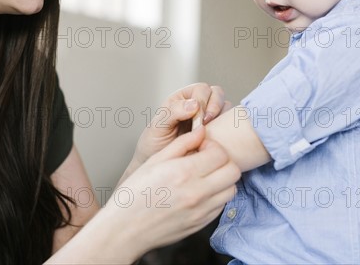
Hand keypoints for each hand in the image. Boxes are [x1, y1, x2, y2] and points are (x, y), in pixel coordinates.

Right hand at [46, 127, 239, 263]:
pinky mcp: (202, 223)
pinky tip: (200, 191)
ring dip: (222, 179)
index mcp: (184, 172)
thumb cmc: (135, 194)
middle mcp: (197, 192)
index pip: (220, 154)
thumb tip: (201, 131)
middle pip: (233, 171)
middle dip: (223, 161)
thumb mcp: (154, 160)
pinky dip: (216, 195)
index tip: (202, 148)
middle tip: (207, 161)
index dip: (213, 146)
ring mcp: (202, 211)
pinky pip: (222, 205)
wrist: (126, 228)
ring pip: (231, 189)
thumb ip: (181, 143)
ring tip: (204, 176)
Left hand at [132, 83, 231, 167]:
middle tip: (206, 124)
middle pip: (217, 93)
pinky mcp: (218, 130)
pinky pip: (230, 123)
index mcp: (183, 98)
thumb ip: (173, 112)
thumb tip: (194, 104)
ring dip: (222, 116)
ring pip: (226, 106)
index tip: (198, 120)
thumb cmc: (155, 144)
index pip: (201, 89)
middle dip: (215, 106)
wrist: (162, 165)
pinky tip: (215, 140)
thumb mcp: (158, 127)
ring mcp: (209, 117)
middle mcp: (198, 104)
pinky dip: (227, 129)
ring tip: (210, 133)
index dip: (203, 101)